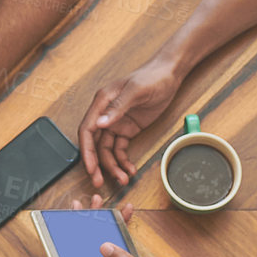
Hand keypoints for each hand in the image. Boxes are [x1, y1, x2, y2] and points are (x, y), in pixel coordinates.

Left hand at [69, 195, 201, 256]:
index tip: (64, 224)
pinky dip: (120, 227)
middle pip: (87, 249)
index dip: (67, 245)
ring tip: (99, 202)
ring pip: (102, 242)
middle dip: (82, 227)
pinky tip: (127, 212)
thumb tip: (102, 247)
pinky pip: (119, 242)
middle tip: (82, 205)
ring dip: (100, 223)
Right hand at [78, 58, 182, 187]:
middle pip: (94, 144)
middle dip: (96, 164)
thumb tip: (100, 124)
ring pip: (108, 150)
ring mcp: (116, 123)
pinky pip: (120, 149)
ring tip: (123, 178)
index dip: (86, 151)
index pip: (87, 130)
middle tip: (99, 181)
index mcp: (102, 102)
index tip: (91, 168)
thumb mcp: (136, 91)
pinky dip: (123, 160)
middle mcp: (106, 114)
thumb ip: (117, 107)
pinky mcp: (127, 129)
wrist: (169, 75)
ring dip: (113, 165)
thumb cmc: (152, 77)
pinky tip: (130, 169)